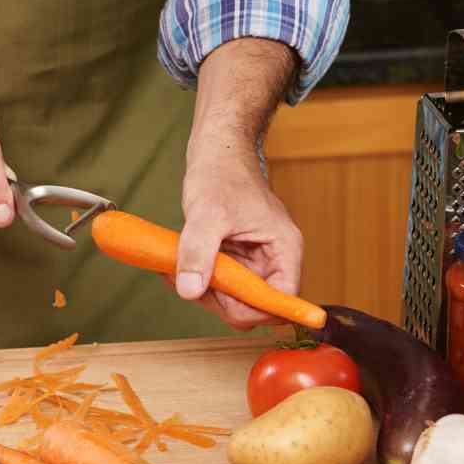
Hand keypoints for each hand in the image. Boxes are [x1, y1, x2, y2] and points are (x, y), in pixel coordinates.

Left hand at [173, 147, 303, 330]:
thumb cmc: (221, 175)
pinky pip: (220, 286)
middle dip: (220, 300)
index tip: (218, 296)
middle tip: (189, 278)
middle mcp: (274, 260)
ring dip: (204, 292)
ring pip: (234, 301)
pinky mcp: (236, 261)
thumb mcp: (207, 213)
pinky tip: (179, 265)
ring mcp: (254, 262)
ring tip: (179, 267)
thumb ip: (198, 252)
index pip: (282, 300)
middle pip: (255, 307)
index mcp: (284, 250)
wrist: (216, 156)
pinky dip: (197, 281)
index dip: (252, 307)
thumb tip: (190, 291)